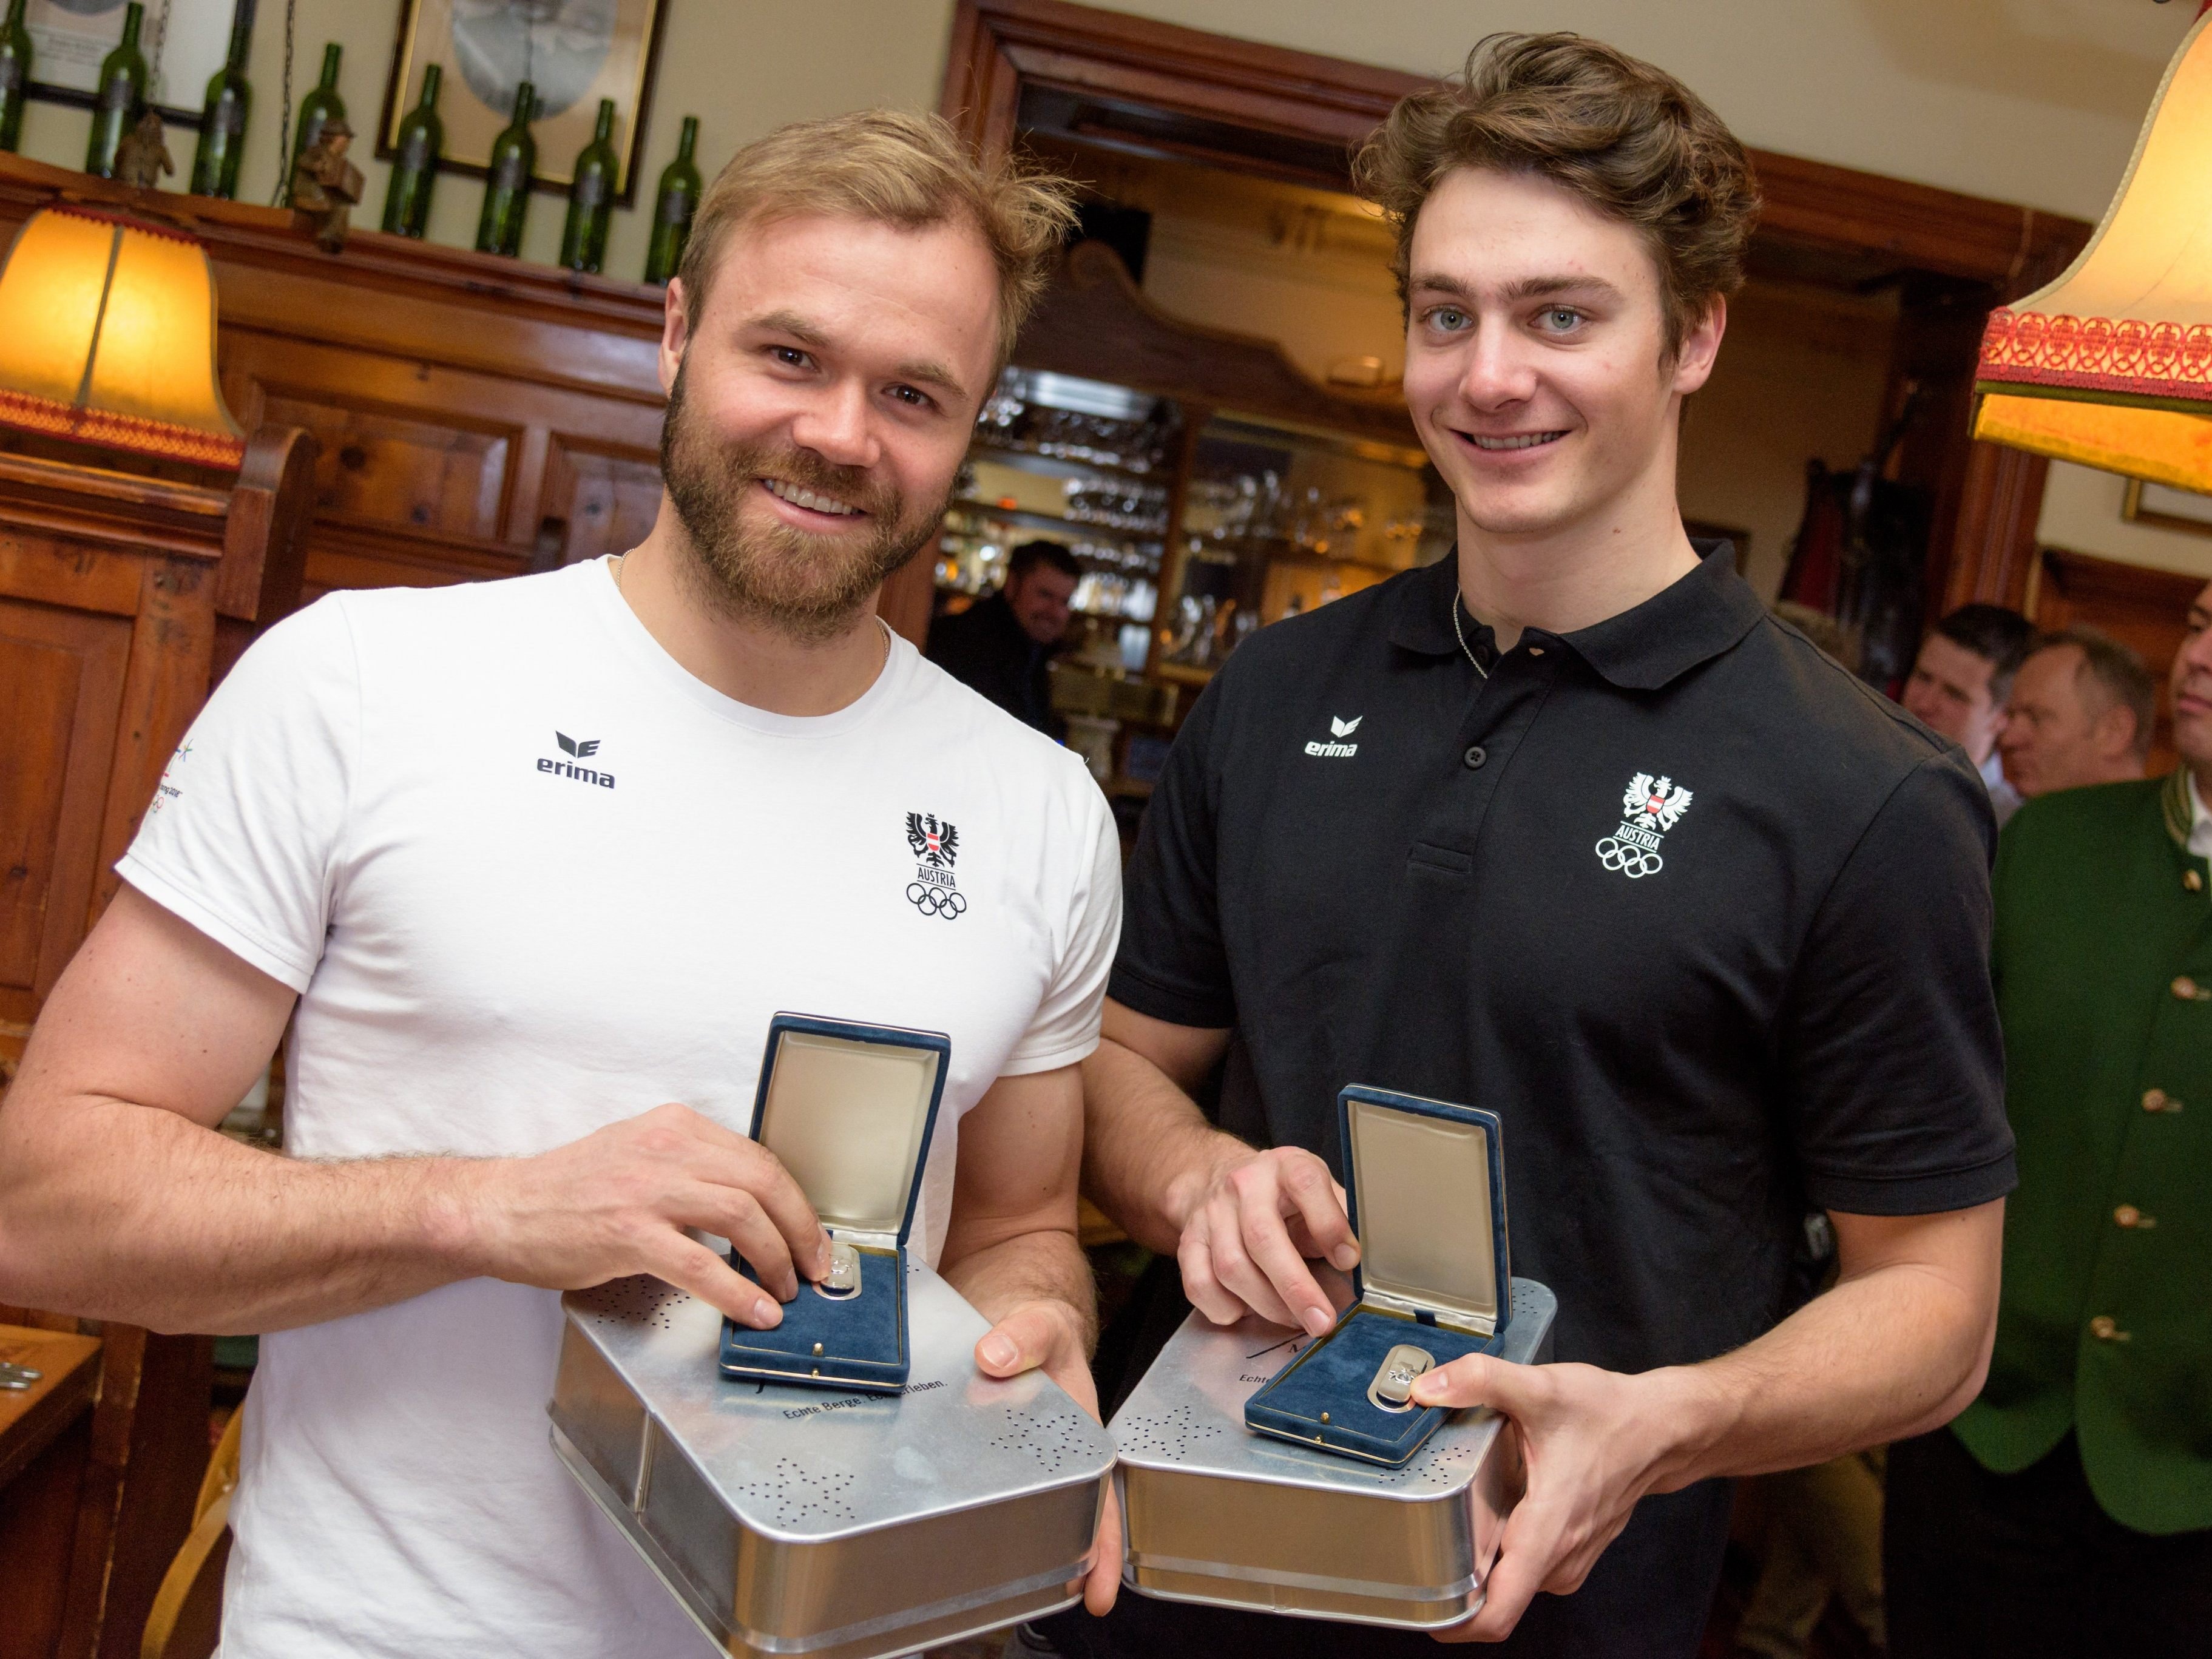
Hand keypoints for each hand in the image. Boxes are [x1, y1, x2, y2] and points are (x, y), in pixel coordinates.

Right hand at [470, 1102, 830, 1328]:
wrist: (500, 1210)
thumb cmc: (566, 1193)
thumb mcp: (638, 1157)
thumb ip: (691, 1172)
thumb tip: (751, 1211)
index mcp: (675, 1128)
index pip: (758, 1158)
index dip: (794, 1202)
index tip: (810, 1235)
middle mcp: (667, 1148)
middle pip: (763, 1182)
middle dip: (801, 1230)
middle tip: (814, 1267)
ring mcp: (647, 1188)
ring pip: (743, 1216)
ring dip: (776, 1258)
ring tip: (785, 1291)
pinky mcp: (628, 1232)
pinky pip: (702, 1263)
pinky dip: (738, 1291)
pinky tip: (754, 1310)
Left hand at [975, 1299, 1120, 1614]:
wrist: (1015, 1315)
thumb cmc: (1040, 1326)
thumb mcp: (1039, 1324)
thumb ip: (1023, 1336)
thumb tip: (995, 1356)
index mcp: (1082, 1431)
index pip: (1102, 1495)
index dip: (1104, 1544)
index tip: (1099, 1582)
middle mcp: (1059, 1451)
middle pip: (1076, 1516)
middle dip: (1079, 1562)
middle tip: (1072, 1598)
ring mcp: (1028, 1455)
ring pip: (1039, 1510)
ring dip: (1039, 1547)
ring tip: (1024, 1587)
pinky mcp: (993, 1453)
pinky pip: (995, 1489)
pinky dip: (993, 1516)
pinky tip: (974, 1537)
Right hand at [1174, 1140, 1357, 1335]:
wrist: (1221, 1177)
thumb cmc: (1283, 1193)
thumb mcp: (1318, 1191)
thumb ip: (1340, 1219)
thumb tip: (1364, 1264)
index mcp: (1286, 1166)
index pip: (1307, 1184)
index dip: (1329, 1224)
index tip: (1349, 1260)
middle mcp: (1245, 1185)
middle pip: (1262, 1237)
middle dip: (1294, 1287)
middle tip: (1321, 1322)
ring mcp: (1211, 1213)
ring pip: (1231, 1267)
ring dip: (1266, 1304)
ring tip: (1294, 1319)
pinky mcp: (1189, 1240)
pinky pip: (1199, 1284)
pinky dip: (1224, 1308)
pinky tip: (1246, 1311)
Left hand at [1409, 1355, 1696, 1642]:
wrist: (1659, 1428)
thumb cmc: (1610, 1415)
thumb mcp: (1541, 1388)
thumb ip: (1480, 1381)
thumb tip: (1428, 1388)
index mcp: (1547, 1533)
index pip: (1499, 1613)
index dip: (1455, 1625)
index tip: (1421, 1613)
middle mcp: (1559, 1559)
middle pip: (1493, 1599)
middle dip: (1454, 1581)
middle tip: (1421, 1542)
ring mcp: (1567, 1561)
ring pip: (1509, 1583)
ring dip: (1480, 1562)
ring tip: (1457, 1519)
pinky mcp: (1571, 1552)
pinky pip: (1526, 1567)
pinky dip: (1503, 1550)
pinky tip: (1492, 1513)